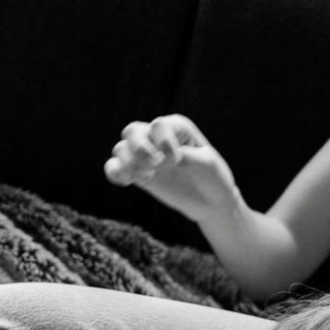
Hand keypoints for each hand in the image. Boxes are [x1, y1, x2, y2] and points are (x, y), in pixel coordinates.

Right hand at [104, 114, 238, 222]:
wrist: (212, 203)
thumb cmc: (214, 178)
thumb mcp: (208, 165)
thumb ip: (187, 158)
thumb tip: (162, 160)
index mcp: (177, 128)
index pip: (159, 126)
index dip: (163, 143)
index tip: (175, 161)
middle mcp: (157, 137)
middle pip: (133, 131)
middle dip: (139, 148)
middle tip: (155, 166)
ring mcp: (146, 156)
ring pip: (121, 149)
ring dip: (128, 162)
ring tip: (148, 177)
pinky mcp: (139, 174)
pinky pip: (115, 168)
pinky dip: (115, 172)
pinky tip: (126, 182)